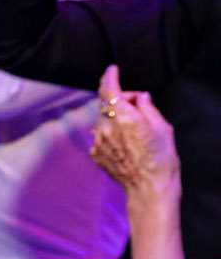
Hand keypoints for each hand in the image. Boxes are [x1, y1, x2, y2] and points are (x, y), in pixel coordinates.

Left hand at [90, 64, 179, 199]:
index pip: (109, 90)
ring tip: (134, 129)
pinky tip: (126, 143)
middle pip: (106, 103)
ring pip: (102, 119)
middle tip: (139, 105)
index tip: (112, 70)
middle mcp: (106, 128)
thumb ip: (147, 107)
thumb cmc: (160, 158)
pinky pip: (101, 135)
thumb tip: (139, 97)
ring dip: (115, 117)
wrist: (149, 188)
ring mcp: (98, 142)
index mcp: (124, 117)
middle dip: (120, 99)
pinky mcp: (95, 154)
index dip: (109, 77)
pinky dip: (111, 132)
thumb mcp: (163, 127)